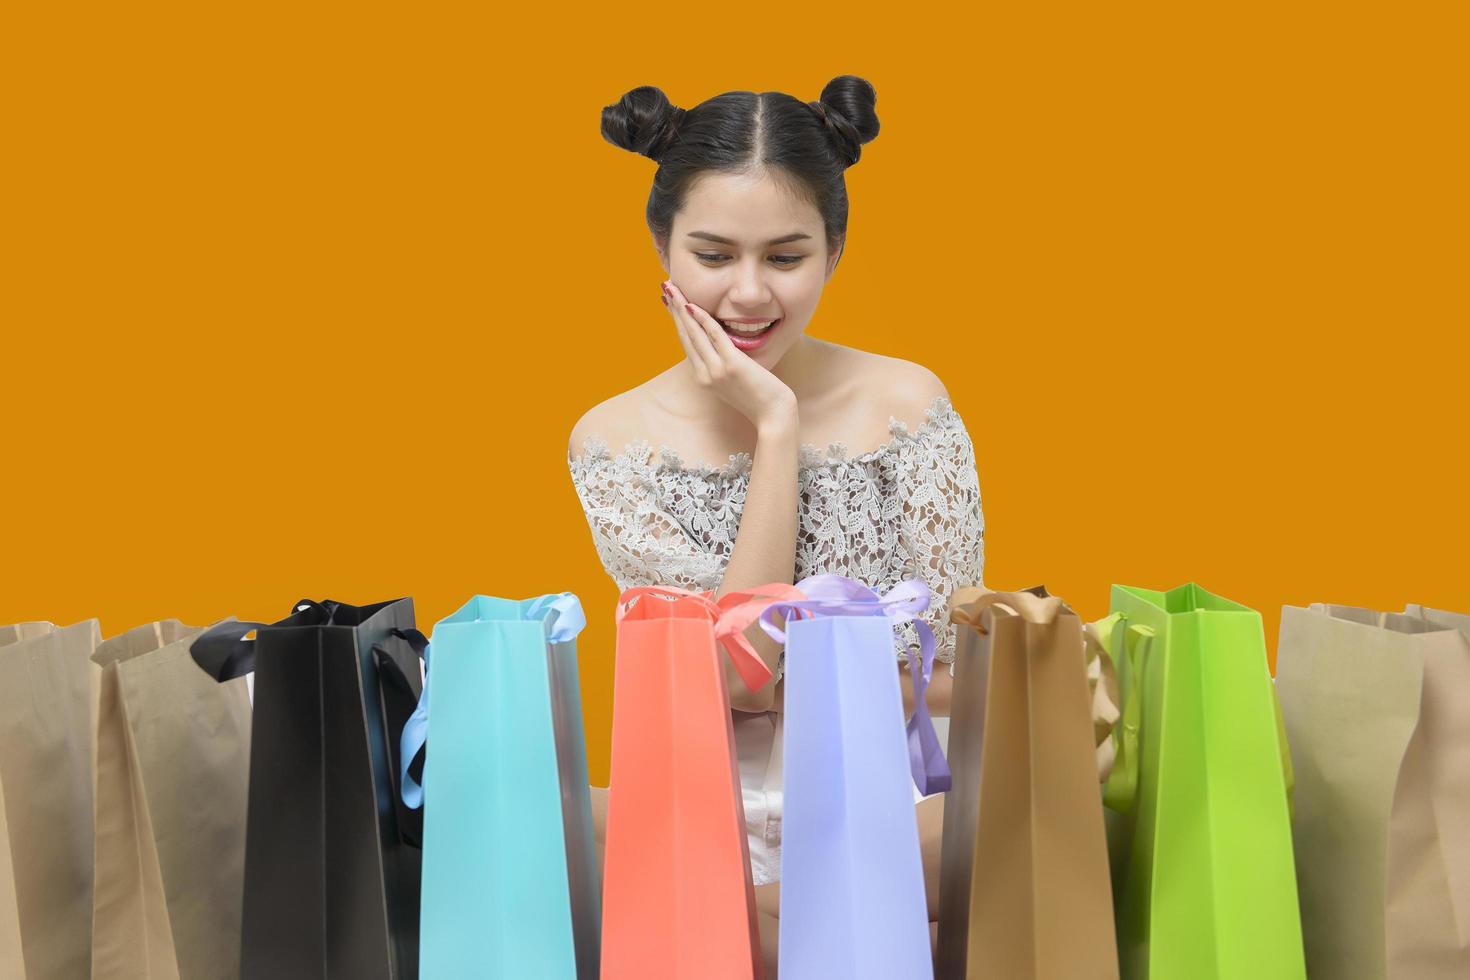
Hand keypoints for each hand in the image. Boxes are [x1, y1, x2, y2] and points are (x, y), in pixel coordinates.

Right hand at [662, 279, 796, 430]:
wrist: (773, 416)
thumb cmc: (759, 400)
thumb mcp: (734, 383)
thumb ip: (723, 366)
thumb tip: (720, 347)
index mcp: (703, 379)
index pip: (687, 344)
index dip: (677, 321)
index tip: (670, 303)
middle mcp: (705, 374)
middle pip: (685, 335)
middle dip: (674, 310)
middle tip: (666, 288)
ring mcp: (716, 370)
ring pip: (694, 333)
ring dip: (682, 309)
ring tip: (673, 289)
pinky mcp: (732, 365)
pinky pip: (714, 336)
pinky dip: (702, 319)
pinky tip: (692, 305)